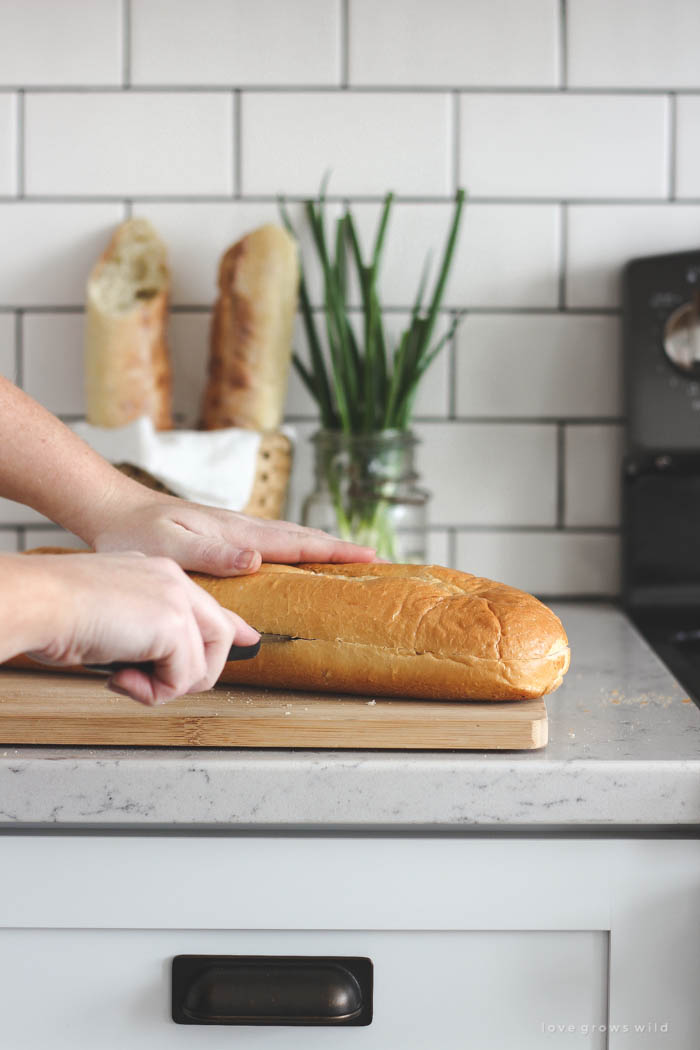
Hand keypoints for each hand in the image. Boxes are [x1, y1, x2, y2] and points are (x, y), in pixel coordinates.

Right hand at [23, 552, 258, 704]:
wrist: (39, 601)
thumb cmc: (56, 611)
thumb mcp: (109, 615)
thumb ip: (145, 631)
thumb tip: (168, 663)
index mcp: (158, 571)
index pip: (209, 605)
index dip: (231, 630)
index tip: (247, 642)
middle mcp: (173, 580)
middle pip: (219, 639)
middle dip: (189, 675)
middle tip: (146, 682)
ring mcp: (176, 601)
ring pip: (202, 666)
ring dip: (164, 688)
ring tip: (126, 678)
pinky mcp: (173, 625)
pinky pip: (183, 679)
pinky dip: (152, 693)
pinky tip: (120, 677)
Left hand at [92, 494, 376, 575]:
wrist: (112, 509)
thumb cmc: (136, 533)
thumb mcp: (168, 547)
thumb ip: (211, 553)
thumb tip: (256, 560)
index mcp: (236, 532)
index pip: (295, 542)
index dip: (333, 551)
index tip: (368, 557)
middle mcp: (242, 528)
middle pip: (301, 537)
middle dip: (338, 548)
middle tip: (374, 560)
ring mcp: (235, 529)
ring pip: (288, 537)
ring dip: (320, 546)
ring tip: (347, 558)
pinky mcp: (225, 535)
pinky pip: (272, 542)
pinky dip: (296, 547)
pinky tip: (296, 557)